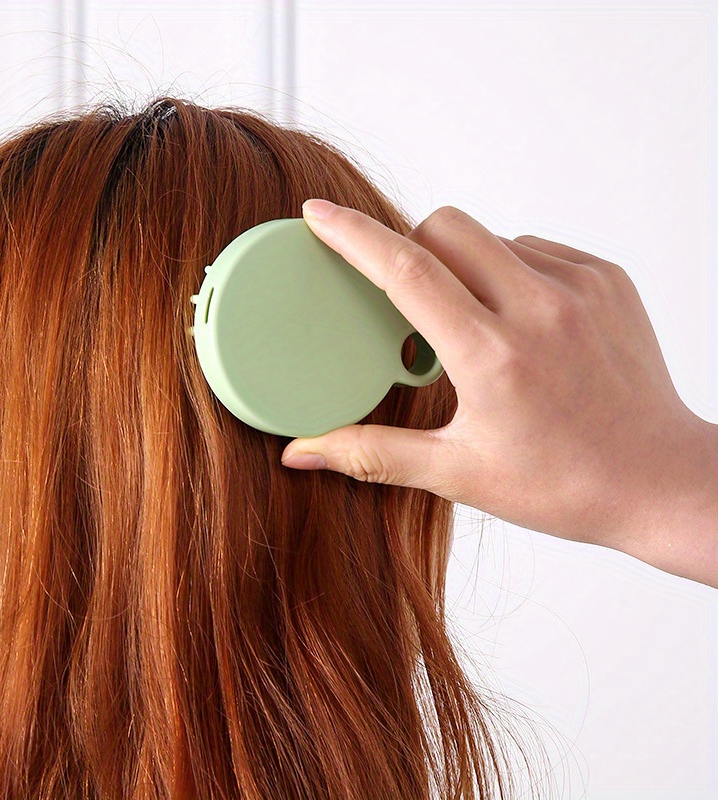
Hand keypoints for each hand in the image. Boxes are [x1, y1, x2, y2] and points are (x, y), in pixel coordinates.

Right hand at [281, 199, 717, 587]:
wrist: (659, 481)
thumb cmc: (565, 484)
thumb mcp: (458, 473)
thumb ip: (370, 453)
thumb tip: (301, 452)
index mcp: (493, 356)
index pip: (406, 270)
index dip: (353, 236)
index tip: (318, 214)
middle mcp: (538, 308)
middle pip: (446, 227)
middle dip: (414, 249)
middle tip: (417, 305)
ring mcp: (580, 288)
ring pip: (491, 236)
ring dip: (466, 267)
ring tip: (478, 326)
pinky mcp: (607, 279)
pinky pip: (536, 248)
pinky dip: (512, 273)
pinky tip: (521, 323)